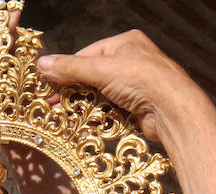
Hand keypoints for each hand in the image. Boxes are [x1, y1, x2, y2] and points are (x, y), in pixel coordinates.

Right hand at [35, 30, 199, 142]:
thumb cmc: (141, 80)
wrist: (173, 111)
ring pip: (102, 96)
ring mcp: (136, 87)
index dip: (67, 69)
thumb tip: (42, 65)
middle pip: (94, 77)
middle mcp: (132, 62)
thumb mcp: (101, 69)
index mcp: (125, 44)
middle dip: (73, 92)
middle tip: (51, 105)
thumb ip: (71, 68)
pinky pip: (112, 112)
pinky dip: (97, 119)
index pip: (88, 54)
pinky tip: (82, 126)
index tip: (48, 84)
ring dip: (83, 108)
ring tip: (62, 118)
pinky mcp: (138, 109)